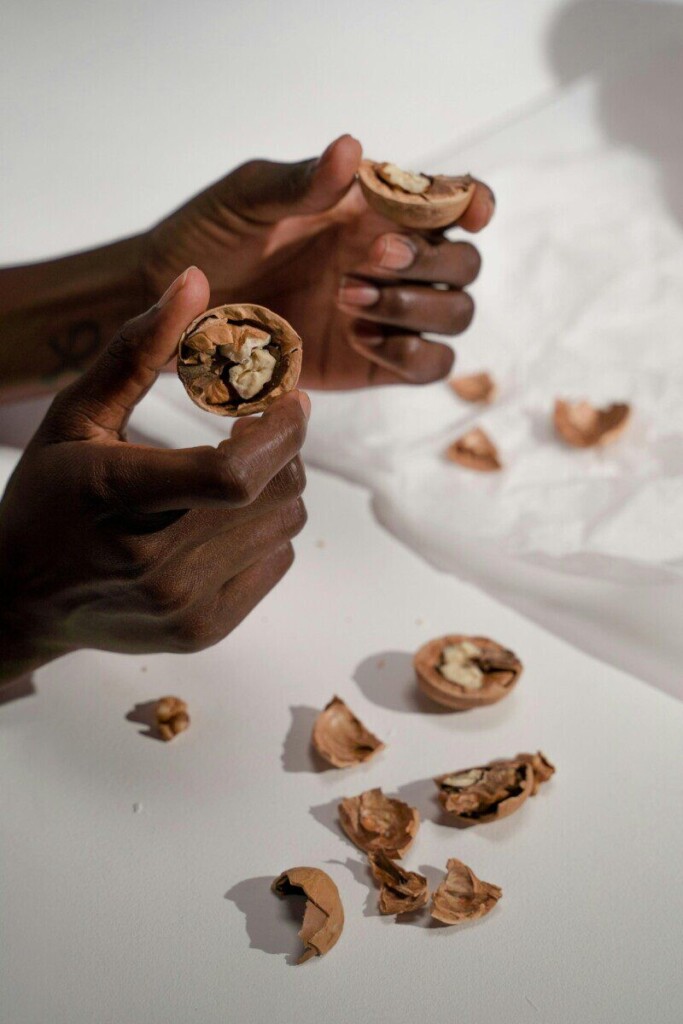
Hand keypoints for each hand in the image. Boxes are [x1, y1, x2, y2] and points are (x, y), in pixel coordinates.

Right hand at [0, 268, 308, 680]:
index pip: (231, 475)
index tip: (288, 401)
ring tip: (232, 475)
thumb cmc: (49, 498)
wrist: (21, 599)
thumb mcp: (76, 416)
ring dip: (276, 487)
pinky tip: (222, 522)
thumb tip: (196, 281)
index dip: (280, 433)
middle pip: (275, 491)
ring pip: (286, 524)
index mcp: (118, 497)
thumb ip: (136, 351)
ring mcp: (183, 604)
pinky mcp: (203, 629)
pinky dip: (266, 531)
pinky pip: (278, 561)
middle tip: (254, 429)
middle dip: (282, 448)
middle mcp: (155, 562)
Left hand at [142, 136, 494, 389]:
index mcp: (374, 208)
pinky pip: (430, 366)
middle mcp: (391, 260)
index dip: (474, 203)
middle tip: (370, 259)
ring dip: (418, 308)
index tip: (472, 212)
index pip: (449, 200)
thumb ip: (302, 182)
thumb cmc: (211, 235)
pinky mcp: (373, 364)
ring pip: (457, 315)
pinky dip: (413, 356)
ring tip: (347, 300)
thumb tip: (352, 148)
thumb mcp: (247, 198)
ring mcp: (387, 315)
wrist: (176, 305)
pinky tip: (364, 340)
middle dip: (430, 262)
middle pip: (464, 265)